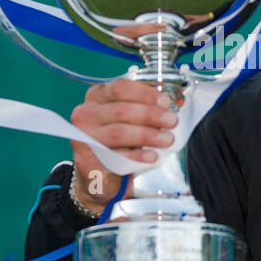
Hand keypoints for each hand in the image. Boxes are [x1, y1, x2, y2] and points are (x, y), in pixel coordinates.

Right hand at [68, 79, 181, 213]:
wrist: (100, 172)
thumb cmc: (118, 141)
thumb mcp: (131, 119)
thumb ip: (149, 107)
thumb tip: (177, 101)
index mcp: (97, 97)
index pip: (120, 88)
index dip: (146, 94)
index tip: (165, 102)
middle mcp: (85, 114)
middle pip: (121, 110)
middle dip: (151, 115)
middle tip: (171, 121)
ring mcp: (83, 138)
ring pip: (119, 132)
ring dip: (148, 135)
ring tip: (167, 139)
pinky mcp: (86, 160)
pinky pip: (115, 157)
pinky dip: (137, 156)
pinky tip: (152, 156)